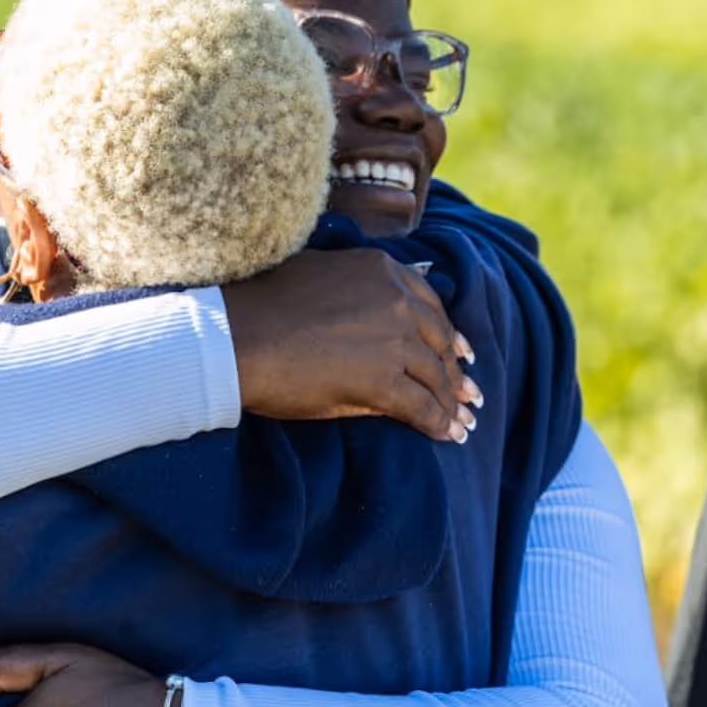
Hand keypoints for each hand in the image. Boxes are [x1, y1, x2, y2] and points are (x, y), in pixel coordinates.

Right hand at [222, 247, 481, 439]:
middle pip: (437, 342)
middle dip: (455, 372)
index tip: (458, 351)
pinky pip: (421, 406)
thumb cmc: (262, 305)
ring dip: (451, 403)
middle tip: (469, 392)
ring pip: (435, 377)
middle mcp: (395, 300)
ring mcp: (392, 340)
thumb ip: (357, 291)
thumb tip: (379, 320)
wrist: (238, 336)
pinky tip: (445, 435)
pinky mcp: (382, 380)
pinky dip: (438, 423)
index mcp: (380, 270)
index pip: (429, 304)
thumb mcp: (319, 277)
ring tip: (461, 421)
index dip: (446, 333)